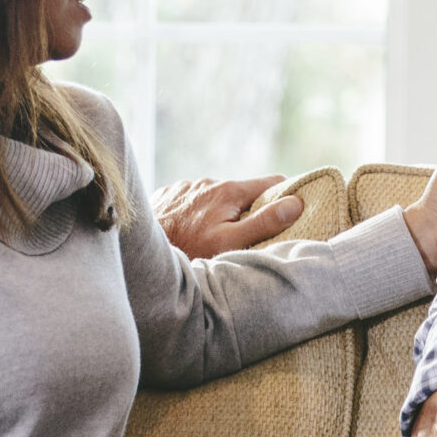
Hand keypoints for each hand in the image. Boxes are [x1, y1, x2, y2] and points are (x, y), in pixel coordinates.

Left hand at [155, 174, 304, 258]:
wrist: (141, 254)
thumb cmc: (189, 250)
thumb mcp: (232, 242)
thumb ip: (264, 222)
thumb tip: (295, 204)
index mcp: (229, 190)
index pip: (272, 182)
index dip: (286, 196)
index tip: (292, 211)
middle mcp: (208, 182)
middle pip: (242, 192)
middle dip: (248, 209)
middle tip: (246, 235)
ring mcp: (185, 187)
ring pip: (214, 197)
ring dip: (219, 212)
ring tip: (212, 237)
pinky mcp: (167, 195)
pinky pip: (190, 201)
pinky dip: (195, 213)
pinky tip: (189, 231)